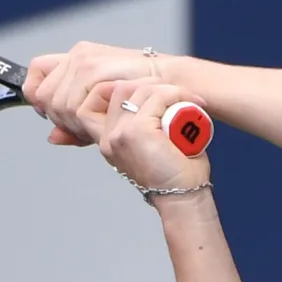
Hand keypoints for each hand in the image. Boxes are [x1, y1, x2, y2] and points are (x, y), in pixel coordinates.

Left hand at [22, 42, 163, 145]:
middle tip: (83, 128)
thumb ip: (76, 124)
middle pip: (43, 95)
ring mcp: (83, 59)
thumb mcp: (103, 113)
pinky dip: (80, 119)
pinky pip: (71, 102)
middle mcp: (77, 56)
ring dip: (72, 122)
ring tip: (96, 126)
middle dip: (59, 118)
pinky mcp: (92, 66)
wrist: (174, 84)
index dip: (38, 98)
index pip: (36, 74)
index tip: (53, 115)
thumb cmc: (145, 98)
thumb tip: (52, 138)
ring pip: (56, 102)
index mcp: (76, 60)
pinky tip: (99, 121)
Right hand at [100, 78, 212, 194]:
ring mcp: (119, 133)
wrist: (183, 198)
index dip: (114, 87)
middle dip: (147, 83)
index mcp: (107, 141)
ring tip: (187, 100)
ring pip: (137, 89)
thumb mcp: (150, 147)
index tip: (149, 91)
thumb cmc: (174, 175)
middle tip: (175, 94)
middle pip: (116, 87)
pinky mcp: (136, 131)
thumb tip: (153, 102)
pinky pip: (156, 97)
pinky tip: (192, 102)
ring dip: (167, 88)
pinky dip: (177, 94)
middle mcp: (108, 137)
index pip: (90, 102)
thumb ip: (141, 128)